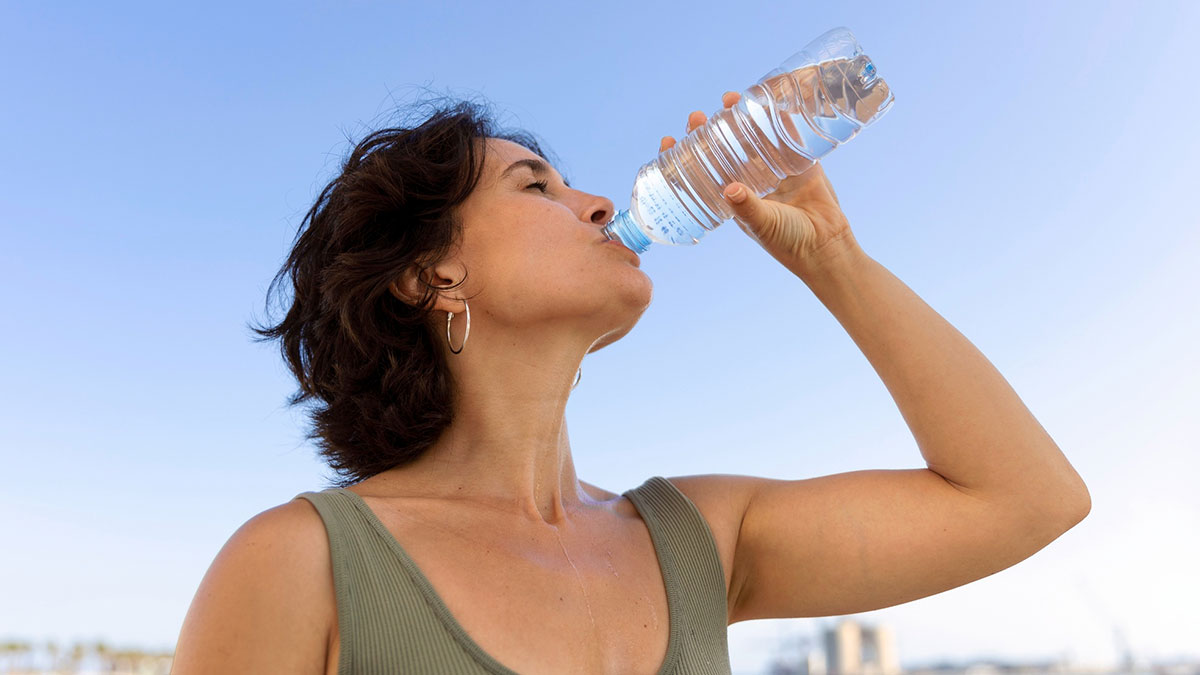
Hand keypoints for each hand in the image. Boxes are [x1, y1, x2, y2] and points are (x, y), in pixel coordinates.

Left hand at [660, 91, 863, 277]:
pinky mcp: (801, 162)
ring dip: (741, 118)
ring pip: (753, 137)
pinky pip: (789, 136)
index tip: (669, 141)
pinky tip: (770, 101)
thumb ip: (748, 207)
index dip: (685, 156)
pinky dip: (781, 118)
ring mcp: (776, 169)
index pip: (703, 172)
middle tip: (697, 116)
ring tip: (728, 100)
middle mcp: (752, 180)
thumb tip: (730, 189)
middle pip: (725, 148)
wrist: (826, 245)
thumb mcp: (762, 224)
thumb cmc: (788, 242)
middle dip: (709, 131)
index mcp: (735, 196)